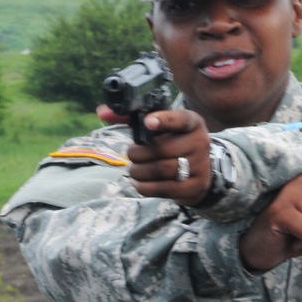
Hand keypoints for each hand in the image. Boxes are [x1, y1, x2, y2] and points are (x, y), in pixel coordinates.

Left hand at [96, 104, 211, 203]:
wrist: (199, 172)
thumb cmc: (172, 144)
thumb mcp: (158, 128)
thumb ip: (132, 117)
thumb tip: (102, 112)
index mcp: (191, 122)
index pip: (179, 119)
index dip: (163, 121)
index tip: (148, 123)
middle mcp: (199, 142)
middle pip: (162, 149)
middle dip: (138, 154)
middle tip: (130, 155)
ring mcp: (200, 166)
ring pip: (162, 169)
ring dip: (139, 171)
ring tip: (133, 170)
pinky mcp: (194, 187)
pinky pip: (164, 189)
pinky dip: (145, 187)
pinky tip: (138, 183)